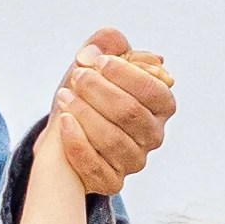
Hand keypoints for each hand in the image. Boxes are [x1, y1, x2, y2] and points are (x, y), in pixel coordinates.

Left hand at [50, 30, 175, 196]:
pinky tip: (63, 122)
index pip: (153, 91)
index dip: (125, 74)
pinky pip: (95, 166)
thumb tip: (110, 41)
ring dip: (84, 113)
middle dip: (99, 90)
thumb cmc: (88, 95)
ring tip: (63, 96)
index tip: (96, 61)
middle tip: (76, 75)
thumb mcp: (95, 66)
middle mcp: (154, 136)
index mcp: (161, 105)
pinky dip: (77, 142)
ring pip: (112, 139)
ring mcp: (135, 161)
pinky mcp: (112, 181)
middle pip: (130, 113)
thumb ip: (106, 46)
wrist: (66, 131)